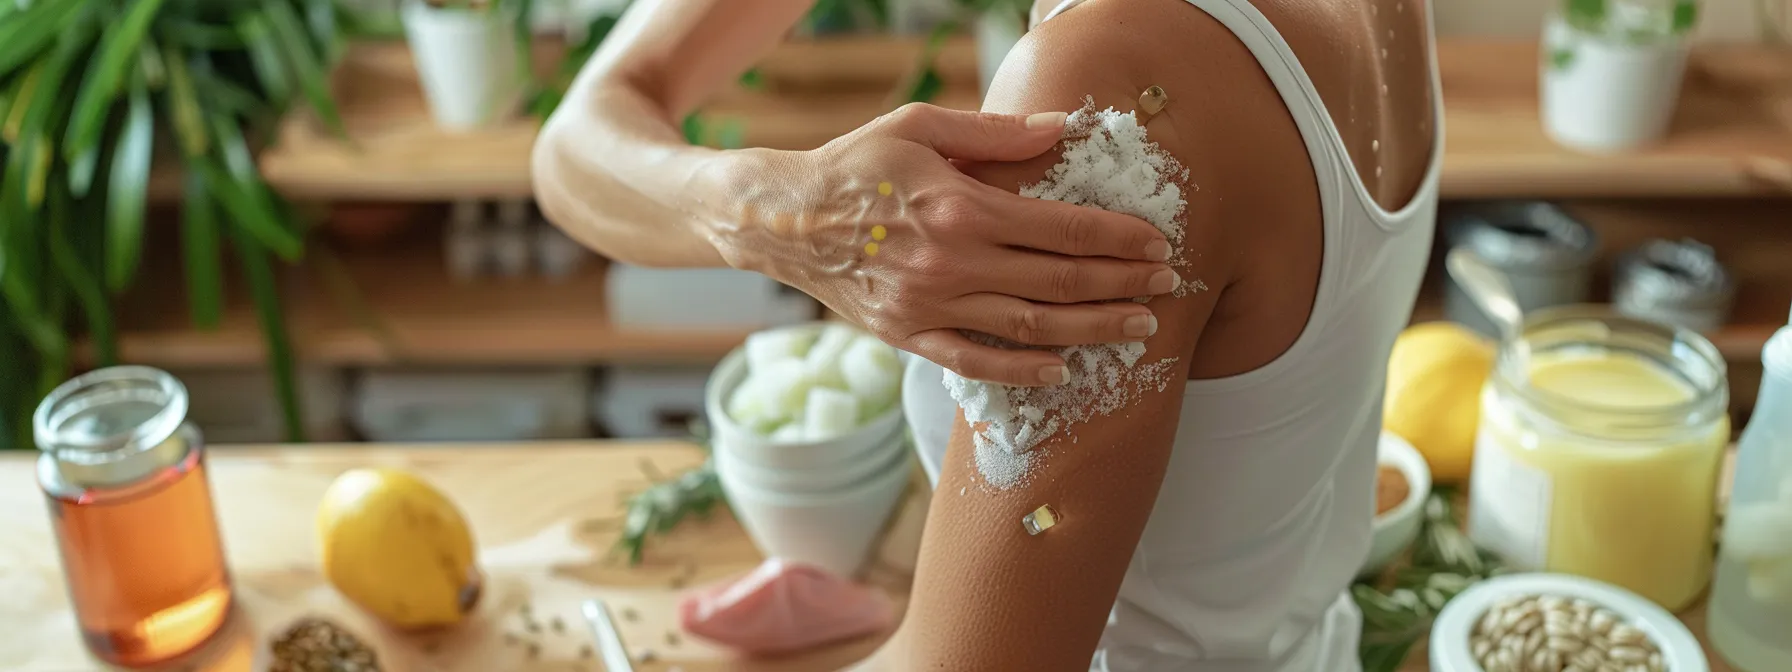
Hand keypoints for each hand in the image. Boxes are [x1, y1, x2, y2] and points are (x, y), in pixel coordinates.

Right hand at [710, 103, 1176, 386]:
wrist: (781, 220)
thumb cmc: (853, 165)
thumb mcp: (920, 127)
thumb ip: (995, 132)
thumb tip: (1062, 128)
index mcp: (960, 207)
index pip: (1061, 229)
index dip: (1116, 239)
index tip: (1155, 244)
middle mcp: (950, 263)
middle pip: (1058, 281)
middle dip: (1121, 285)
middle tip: (1166, 287)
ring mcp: (929, 306)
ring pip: (1029, 326)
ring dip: (1091, 329)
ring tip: (1137, 328)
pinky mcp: (908, 336)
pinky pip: (976, 361)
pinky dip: (1023, 370)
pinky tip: (1062, 369)